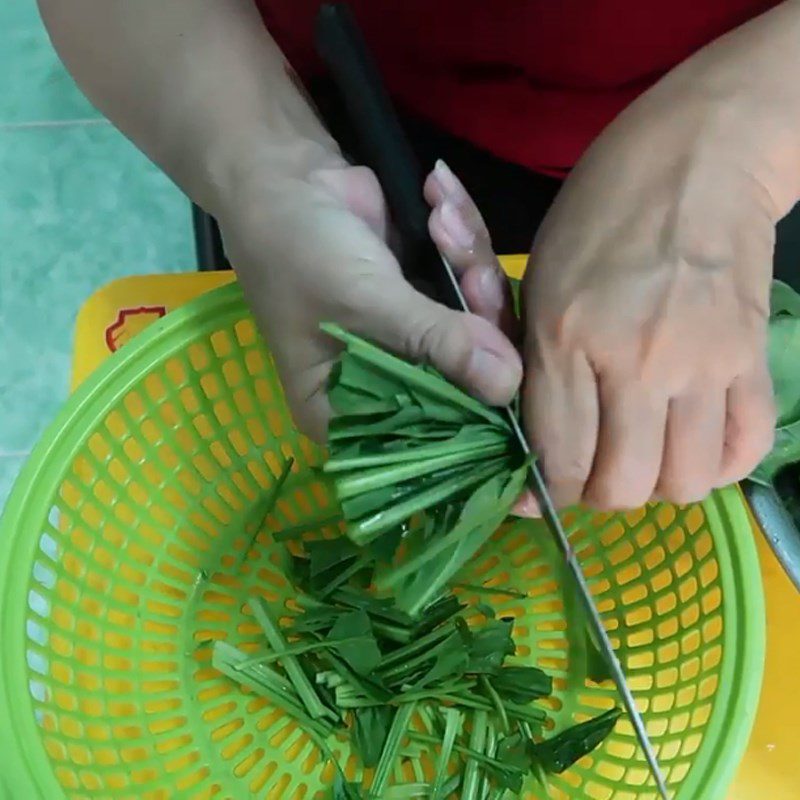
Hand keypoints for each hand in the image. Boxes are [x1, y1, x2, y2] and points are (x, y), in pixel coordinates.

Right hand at [222, 153, 520, 439]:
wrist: (279, 174)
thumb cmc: (301, 251)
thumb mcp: (364, 301)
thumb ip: (438, 342)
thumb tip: (508, 384)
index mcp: (347, 410)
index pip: (424, 438)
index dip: (475, 412)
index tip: (510, 375)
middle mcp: (383, 385)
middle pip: (464, 380)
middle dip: (479, 318)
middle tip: (471, 274)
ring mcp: (410, 338)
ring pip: (479, 324)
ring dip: (469, 262)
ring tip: (442, 221)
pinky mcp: (427, 293)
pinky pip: (469, 276)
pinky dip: (463, 236)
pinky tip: (438, 199)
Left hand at [522, 66, 780, 509]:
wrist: (699, 157)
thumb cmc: (599, 214)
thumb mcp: (541, 283)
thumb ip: (536, 368)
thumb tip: (540, 447)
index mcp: (567, 337)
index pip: (559, 458)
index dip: (547, 492)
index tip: (543, 492)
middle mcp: (636, 362)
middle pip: (621, 487)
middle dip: (597, 495)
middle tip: (590, 472)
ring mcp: (703, 363)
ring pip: (683, 483)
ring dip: (655, 486)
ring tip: (639, 457)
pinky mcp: (752, 358)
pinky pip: (744, 449)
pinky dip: (716, 467)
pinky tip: (691, 446)